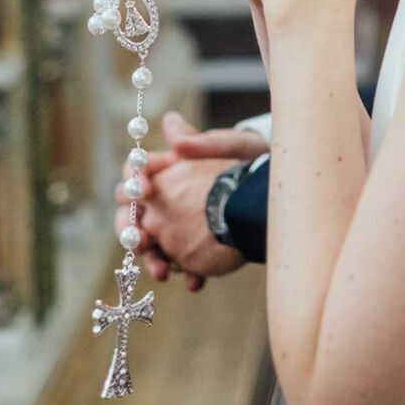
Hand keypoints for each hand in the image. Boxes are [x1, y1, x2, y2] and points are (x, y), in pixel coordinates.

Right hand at [114, 111, 267, 290]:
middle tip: (141, 239)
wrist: (274, 194)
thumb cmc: (251, 161)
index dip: (134, 179)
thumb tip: (171, 122)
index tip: (146, 189)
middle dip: (130, 228)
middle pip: (132, 214)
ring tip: (163, 272)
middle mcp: (165, 199)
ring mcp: (176, 227)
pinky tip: (196, 281)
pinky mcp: (194, 250)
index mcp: (169, 170)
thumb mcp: (232, 147)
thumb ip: (202, 141)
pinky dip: (186, 274)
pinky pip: (182, 265)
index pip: (136, 172)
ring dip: (152, 259)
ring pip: (152, 245)